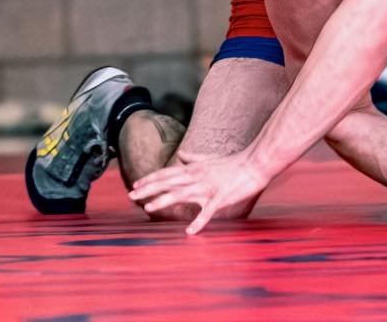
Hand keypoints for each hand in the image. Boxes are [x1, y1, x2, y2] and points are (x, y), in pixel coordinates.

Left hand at [129, 152, 269, 234]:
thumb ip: (194, 158)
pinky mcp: (221, 197)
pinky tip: (189, 232)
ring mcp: (208, 187)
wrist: (255, 164)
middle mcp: (197, 177)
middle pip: (169, 183)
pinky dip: (199, 222)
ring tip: (148, 208)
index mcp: (194, 169)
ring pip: (182, 194)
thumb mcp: (210, 158)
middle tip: (131, 196)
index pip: (168, 173)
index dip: (151, 179)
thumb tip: (182, 155)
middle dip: (149, 189)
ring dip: (164, 201)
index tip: (135, 185)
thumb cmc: (233, 162)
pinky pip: (208, 211)